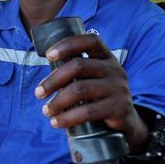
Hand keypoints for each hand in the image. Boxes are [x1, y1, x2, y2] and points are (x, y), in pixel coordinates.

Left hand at [34, 34, 148, 152]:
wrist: (126, 120)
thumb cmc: (99, 96)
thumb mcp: (93, 78)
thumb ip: (75, 74)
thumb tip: (42, 82)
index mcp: (106, 57)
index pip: (89, 41)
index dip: (68, 45)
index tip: (48, 55)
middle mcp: (115, 69)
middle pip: (78, 66)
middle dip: (53, 80)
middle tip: (38, 93)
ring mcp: (118, 88)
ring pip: (79, 90)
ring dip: (57, 101)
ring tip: (46, 111)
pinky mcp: (119, 108)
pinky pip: (88, 111)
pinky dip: (68, 118)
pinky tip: (57, 122)